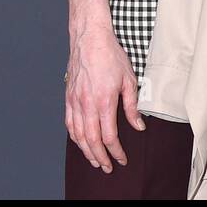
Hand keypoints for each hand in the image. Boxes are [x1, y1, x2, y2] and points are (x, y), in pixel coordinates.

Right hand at [65, 22, 143, 172]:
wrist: (90, 40)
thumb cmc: (111, 56)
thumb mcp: (129, 80)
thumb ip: (132, 106)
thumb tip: (138, 126)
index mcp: (104, 101)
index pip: (109, 136)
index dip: (115, 151)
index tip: (122, 159)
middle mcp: (86, 105)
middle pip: (91, 141)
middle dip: (100, 157)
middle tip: (108, 167)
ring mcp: (75, 102)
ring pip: (78, 135)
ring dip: (86, 151)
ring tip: (95, 160)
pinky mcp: (68, 98)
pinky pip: (70, 124)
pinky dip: (75, 137)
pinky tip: (81, 143)